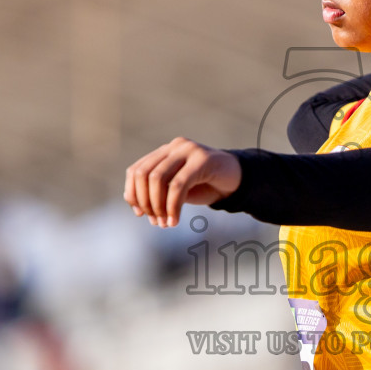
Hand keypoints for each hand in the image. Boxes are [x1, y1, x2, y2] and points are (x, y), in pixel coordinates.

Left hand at [124, 138, 241, 227]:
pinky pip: (178, 185)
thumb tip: (138, 208)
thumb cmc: (206, 186)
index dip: (132, 194)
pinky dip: (173, 207)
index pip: (135, 170)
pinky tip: (175, 220)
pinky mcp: (202, 159)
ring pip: (157, 179)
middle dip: (145, 202)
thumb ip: (158, 193)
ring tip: (165, 223)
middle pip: (144, 174)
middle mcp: (174, 147)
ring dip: (158, 206)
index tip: (140, 214)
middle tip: (155, 221)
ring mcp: (188, 150)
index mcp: (164, 152)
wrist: (238, 180)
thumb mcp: (178, 190)